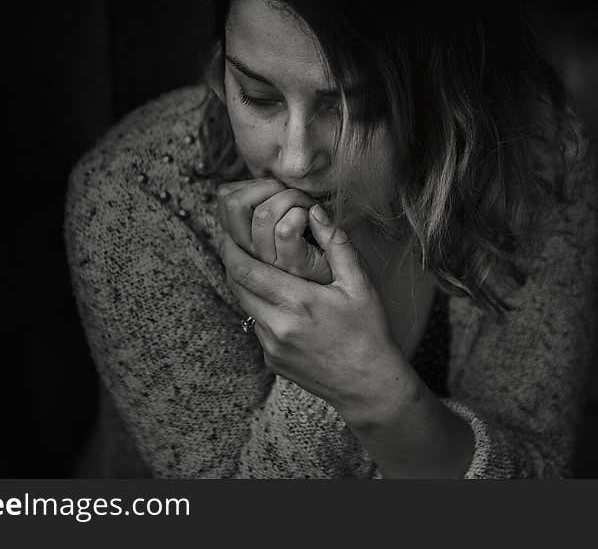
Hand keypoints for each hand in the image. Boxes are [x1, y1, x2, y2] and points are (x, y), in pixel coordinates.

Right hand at [216, 178, 332, 283]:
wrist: (345, 277)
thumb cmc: (317, 243)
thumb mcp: (281, 221)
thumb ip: (264, 203)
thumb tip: (249, 183)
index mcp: (244, 238)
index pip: (225, 198)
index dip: (250, 183)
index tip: (274, 189)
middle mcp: (251, 252)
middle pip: (234, 204)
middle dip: (266, 185)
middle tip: (290, 191)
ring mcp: (271, 261)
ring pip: (264, 214)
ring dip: (291, 197)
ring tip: (307, 205)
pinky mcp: (294, 266)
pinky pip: (286, 230)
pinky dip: (304, 214)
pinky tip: (315, 217)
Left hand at [218, 203, 412, 424]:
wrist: (369, 385)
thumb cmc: (369, 332)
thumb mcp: (360, 284)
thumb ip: (336, 244)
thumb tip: (314, 211)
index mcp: (298, 302)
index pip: (246, 270)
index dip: (231, 248)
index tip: (228, 232)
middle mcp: (277, 326)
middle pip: (236, 286)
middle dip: (232, 262)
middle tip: (233, 241)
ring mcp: (271, 347)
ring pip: (245, 306)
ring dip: (246, 286)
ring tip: (257, 267)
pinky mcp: (271, 361)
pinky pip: (257, 327)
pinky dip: (262, 309)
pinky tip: (280, 302)